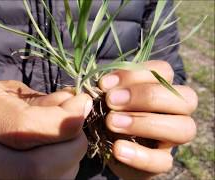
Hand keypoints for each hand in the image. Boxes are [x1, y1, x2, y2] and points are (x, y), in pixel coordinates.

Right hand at [0, 75, 92, 178]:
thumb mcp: (9, 88)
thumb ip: (44, 100)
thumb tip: (78, 107)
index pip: (23, 127)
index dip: (62, 121)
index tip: (82, 105)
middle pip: (34, 168)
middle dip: (71, 148)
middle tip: (78, 128)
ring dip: (68, 163)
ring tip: (67, 142)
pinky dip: (59, 173)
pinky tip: (57, 157)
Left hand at [98, 60, 197, 178]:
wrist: (105, 145)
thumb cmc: (106, 111)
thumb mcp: (103, 97)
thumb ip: (104, 90)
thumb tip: (99, 90)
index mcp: (161, 87)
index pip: (164, 71)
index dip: (135, 74)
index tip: (104, 85)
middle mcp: (175, 110)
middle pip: (186, 97)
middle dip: (145, 96)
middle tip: (111, 101)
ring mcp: (172, 137)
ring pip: (184, 128)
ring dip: (145, 123)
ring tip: (111, 123)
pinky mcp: (162, 161)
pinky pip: (164, 161)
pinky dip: (140, 155)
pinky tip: (118, 149)